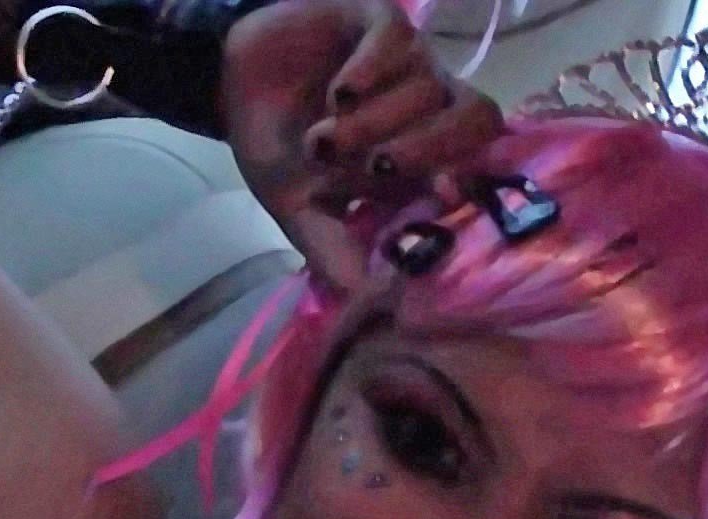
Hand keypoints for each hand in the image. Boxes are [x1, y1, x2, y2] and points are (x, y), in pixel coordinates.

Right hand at [220, 0, 502, 292]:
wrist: (230, 85)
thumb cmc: (279, 149)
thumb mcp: (302, 211)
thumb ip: (335, 251)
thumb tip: (368, 301)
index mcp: (421, 156)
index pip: (472, 168)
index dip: (465, 187)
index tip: (440, 203)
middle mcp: (429, 107)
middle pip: (476, 118)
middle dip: (428, 148)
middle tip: (375, 170)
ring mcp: (409, 61)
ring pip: (428, 86)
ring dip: (375, 122)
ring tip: (322, 139)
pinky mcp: (380, 22)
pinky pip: (398, 41)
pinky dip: (370, 73)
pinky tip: (339, 95)